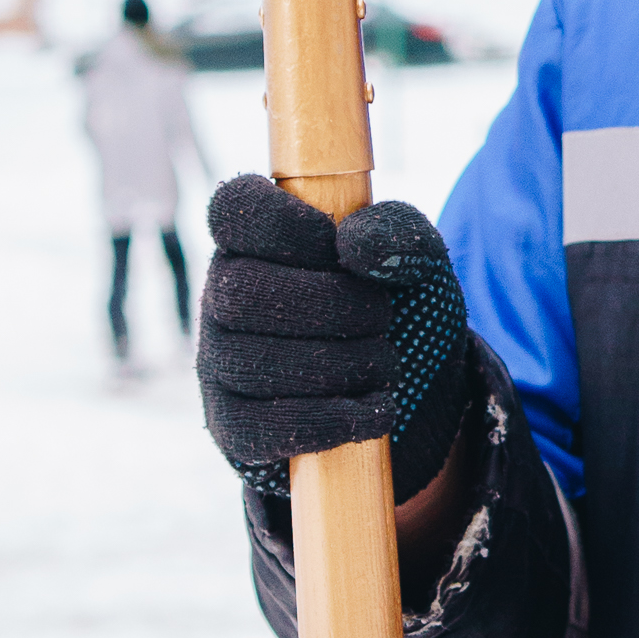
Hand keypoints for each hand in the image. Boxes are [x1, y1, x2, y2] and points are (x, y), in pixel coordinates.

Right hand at [197, 175, 470, 500]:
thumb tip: (354, 242)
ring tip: (385, 365)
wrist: (414, 401)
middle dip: (331, 305)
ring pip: (252, 362)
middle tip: (381, 317)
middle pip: (244, 291)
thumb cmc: (399, 312)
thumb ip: (398, 232)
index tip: (335, 242)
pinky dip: (329, 420)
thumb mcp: (417, 263)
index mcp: (256, 241)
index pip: (233, 209)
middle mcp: (223, 297)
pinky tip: (372, 411)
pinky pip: (260, 428)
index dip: (283, 223)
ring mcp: (221, 363)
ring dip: (341, 364)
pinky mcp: (234, 427)